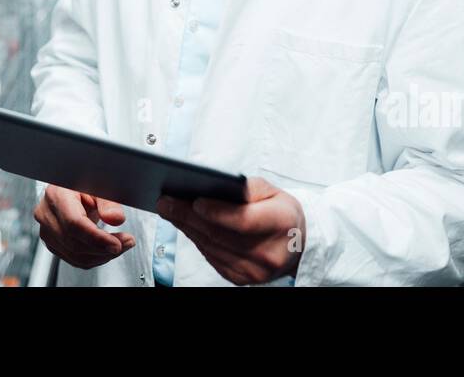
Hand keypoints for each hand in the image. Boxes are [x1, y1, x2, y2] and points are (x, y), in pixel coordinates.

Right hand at [34, 185, 135, 269]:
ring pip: (75, 255)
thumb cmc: (83, 184)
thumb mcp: (98, 185)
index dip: (97, 238)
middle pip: (75, 242)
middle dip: (104, 248)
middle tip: (126, 243)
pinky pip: (74, 259)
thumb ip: (108, 202)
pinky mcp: (53, 243)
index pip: (74, 223)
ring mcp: (47, 231)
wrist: (70, 189)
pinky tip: (107, 250)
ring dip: (101, 256)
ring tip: (120, 246)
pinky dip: (94, 258)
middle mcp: (46, 214)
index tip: (116, 244)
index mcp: (56, 195)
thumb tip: (115, 218)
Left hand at [157, 178, 304, 284]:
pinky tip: (185, 226)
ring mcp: (255, 270)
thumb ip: (248, 188)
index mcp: (280, 224)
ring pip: (211, 246)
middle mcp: (269, 252)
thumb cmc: (282, 213)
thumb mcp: (274, 191)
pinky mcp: (242, 278)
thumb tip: (217, 186)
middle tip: (166, 202)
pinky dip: (196, 240)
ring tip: (169, 210)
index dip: (217, 212)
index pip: (244, 220)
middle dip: (188, 216)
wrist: (297, 244)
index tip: (195, 201)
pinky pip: (212, 258)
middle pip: (220, 234)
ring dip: (186, 228)